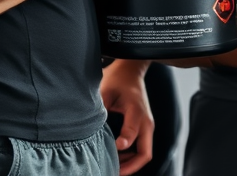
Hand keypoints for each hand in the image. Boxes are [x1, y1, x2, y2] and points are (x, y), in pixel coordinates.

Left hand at [100, 59, 153, 175]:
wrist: (131, 69)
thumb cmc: (118, 79)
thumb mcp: (106, 90)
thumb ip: (100, 108)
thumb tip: (89, 127)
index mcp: (136, 111)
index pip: (132, 133)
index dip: (122, 144)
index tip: (112, 149)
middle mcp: (146, 121)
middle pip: (144, 154)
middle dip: (129, 167)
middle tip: (111, 172)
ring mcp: (147, 125)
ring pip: (144, 153)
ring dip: (130, 164)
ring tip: (111, 169)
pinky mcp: (144, 127)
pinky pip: (141, 148)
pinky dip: (130, 157)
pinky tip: (115, 158)